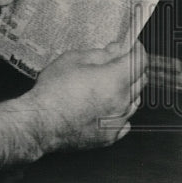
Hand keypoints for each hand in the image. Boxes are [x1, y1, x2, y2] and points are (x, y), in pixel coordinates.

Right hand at [0, 40, 148, 169]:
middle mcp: (122, 101)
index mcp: (114, 79)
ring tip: (105, 85)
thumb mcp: (72, 60)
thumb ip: (99, 54)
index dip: (137, 50)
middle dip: (133, 68)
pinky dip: (119, 111)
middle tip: (117, 62)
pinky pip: (124, 121)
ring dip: (126, 90)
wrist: (41, 123)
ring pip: (134, 101)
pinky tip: (104, 107)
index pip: (139, 61)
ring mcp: (118, 121)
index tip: (132, 46)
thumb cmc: (53, 91)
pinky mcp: (110, 136)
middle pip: (140, 81)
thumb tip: (116, 50)